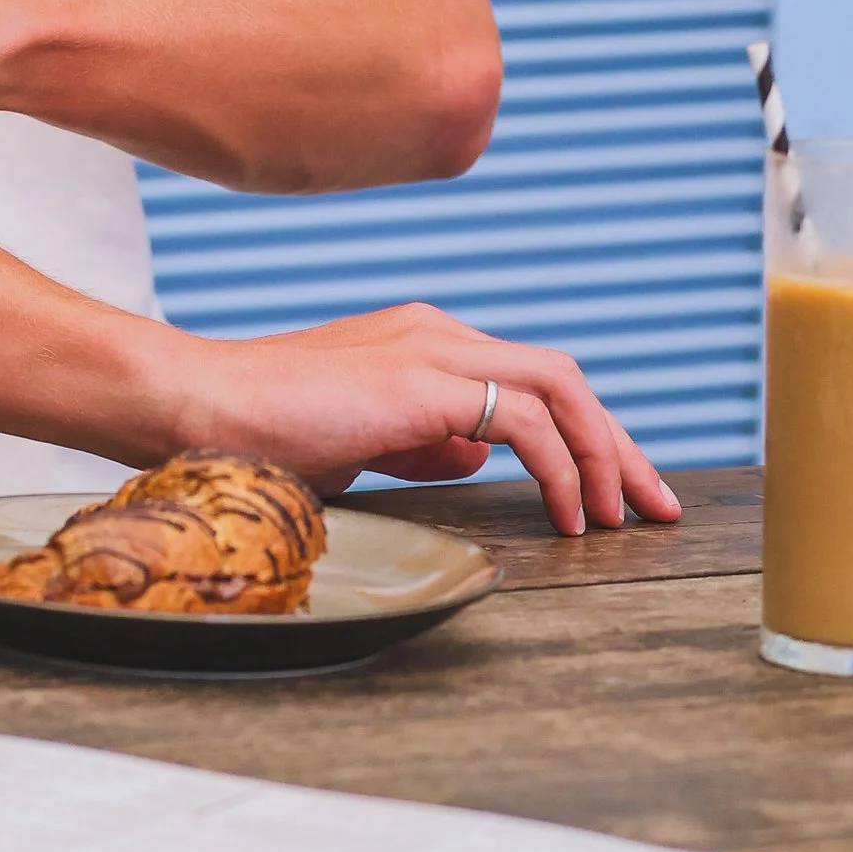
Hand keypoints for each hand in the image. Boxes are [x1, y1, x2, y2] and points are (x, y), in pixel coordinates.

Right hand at [180, 302, 677, 537]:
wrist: (198, 405)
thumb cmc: (259, 430)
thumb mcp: (360, 441)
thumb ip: (420, 443)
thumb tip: (474, 456)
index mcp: (422, 343)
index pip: (530, 380)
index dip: (583, 436)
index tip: (612, 489)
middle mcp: (438, 334)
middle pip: (564, 377)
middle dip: (618, 444)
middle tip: (654, 503)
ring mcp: (432, 349)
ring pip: (561, 387)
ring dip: (603, 456)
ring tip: (621, 517)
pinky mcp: (423, 381)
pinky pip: (526, 419)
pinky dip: (561, 468)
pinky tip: (568, 516)